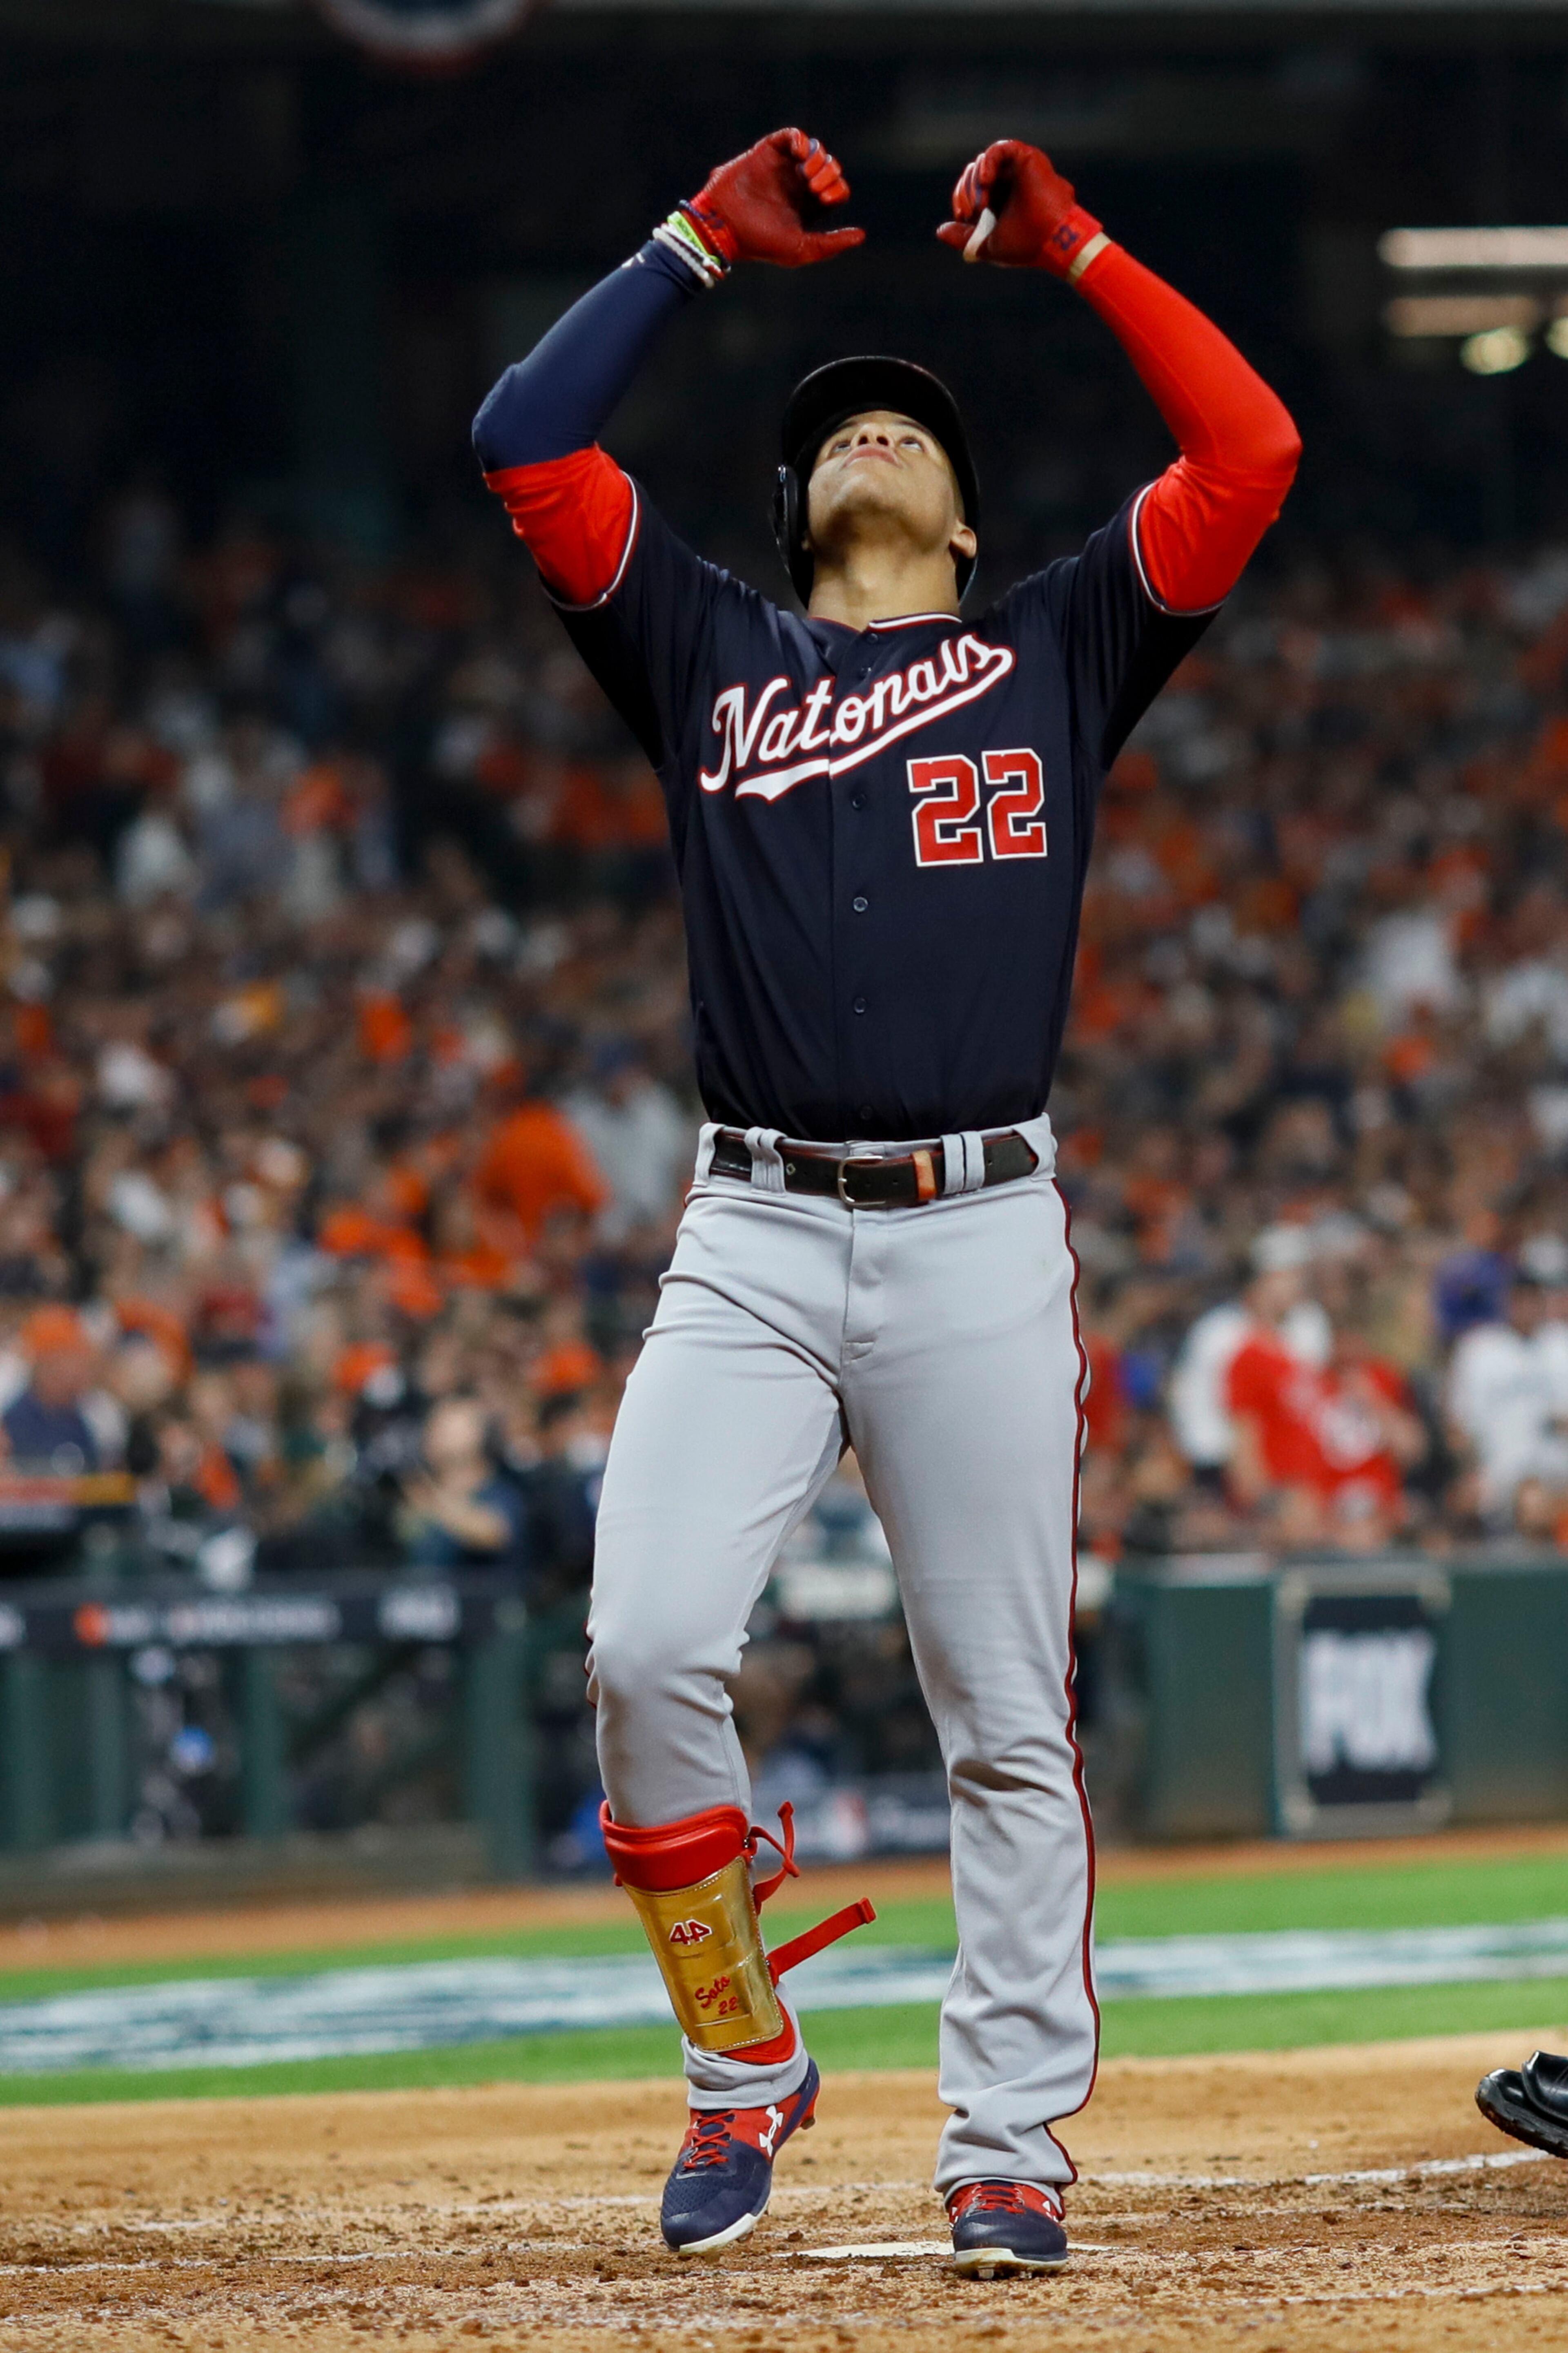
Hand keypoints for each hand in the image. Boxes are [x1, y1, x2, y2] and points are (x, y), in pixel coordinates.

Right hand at [687, 128, 864, 267]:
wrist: (726, 226)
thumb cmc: (760, 242)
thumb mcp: (801, 249)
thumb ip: (831, 244)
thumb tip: (861, 235)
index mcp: (808, 206)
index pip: (837, 189)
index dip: (836, 190)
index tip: (823, 199)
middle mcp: (797, 184)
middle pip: (830, 167)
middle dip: (829, 173)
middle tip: (815, 187)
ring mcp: (784, 166)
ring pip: (815, 149)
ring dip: (818, 159)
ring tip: (806, 174)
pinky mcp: (768, 151)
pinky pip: (793, 135)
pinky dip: (800, 140)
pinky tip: (799, 154)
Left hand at [936, 139, 1104, 279]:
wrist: (1054, 240)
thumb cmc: (1026, 245)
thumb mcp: (986, 244)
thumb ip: (963, 237)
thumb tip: (940, 230)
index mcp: (1001, 201)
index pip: (971, 189)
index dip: (961, 198)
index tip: (963, 215)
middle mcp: (1009, 183)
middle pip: (974, 174)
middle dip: (966, 191)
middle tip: (971, 211)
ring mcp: (1018, 170)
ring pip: (983, 162)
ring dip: (975, 181)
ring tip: (982, 202)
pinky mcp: (1027, 158)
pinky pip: (999, 149)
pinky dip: (988, 161)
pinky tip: (986, 179)